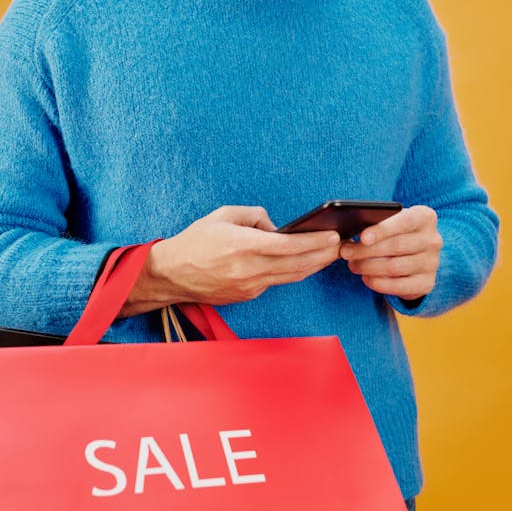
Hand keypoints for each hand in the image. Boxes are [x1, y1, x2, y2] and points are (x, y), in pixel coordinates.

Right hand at [120, 205, 340, 314]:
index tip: (331, 236)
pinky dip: (290, 273)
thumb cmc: (195, 241)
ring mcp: (249, 286)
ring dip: (312, 266)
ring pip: (290, 277)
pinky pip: (274, 282)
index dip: (314, 242)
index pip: (288, 246)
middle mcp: (248, 269)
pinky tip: (301, 264)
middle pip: (296, 265)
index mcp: (243, 245)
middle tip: (340, 246)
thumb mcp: (223, 215)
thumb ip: (254, 216)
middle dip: (322, 256)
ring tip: (328, 256)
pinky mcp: (247, 296)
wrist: (171, 274)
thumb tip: (276, 226)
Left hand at [339, 205, 441, 301]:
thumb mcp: (391, 221)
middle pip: (397, 246)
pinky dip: (379, 283)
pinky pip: (400, 286)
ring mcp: (432, 263)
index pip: (404, 221)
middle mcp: (433, 240)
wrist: (418, 254)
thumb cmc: (396, 232)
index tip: (362, 237)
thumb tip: (350, 230)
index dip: (382, 230)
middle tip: (346, 252)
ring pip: (396, 267)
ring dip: (369, 267)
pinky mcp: (427, 283)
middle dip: (367, 250)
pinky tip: (366, 278)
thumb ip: (377, 222)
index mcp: (425, 217)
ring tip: (353, 264)